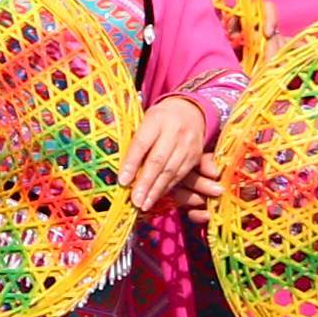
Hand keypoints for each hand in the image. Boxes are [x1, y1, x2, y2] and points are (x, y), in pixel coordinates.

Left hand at [123, 95, 211, 209]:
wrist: (189, 111)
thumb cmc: (159, 120)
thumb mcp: (145, 121)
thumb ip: (135, 142)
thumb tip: (121, 171)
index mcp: (156, 119)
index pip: (141, 143)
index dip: (131, 163)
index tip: (122, 182)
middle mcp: (174, 131)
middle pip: (158, 160)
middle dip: (145, 183)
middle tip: (135, 201)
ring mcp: (188, 144)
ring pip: (170, 171)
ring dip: (156, 190)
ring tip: (144, 204)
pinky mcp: (196, 155)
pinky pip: (180, 175)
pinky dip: (167, 188)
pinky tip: (156, 197)